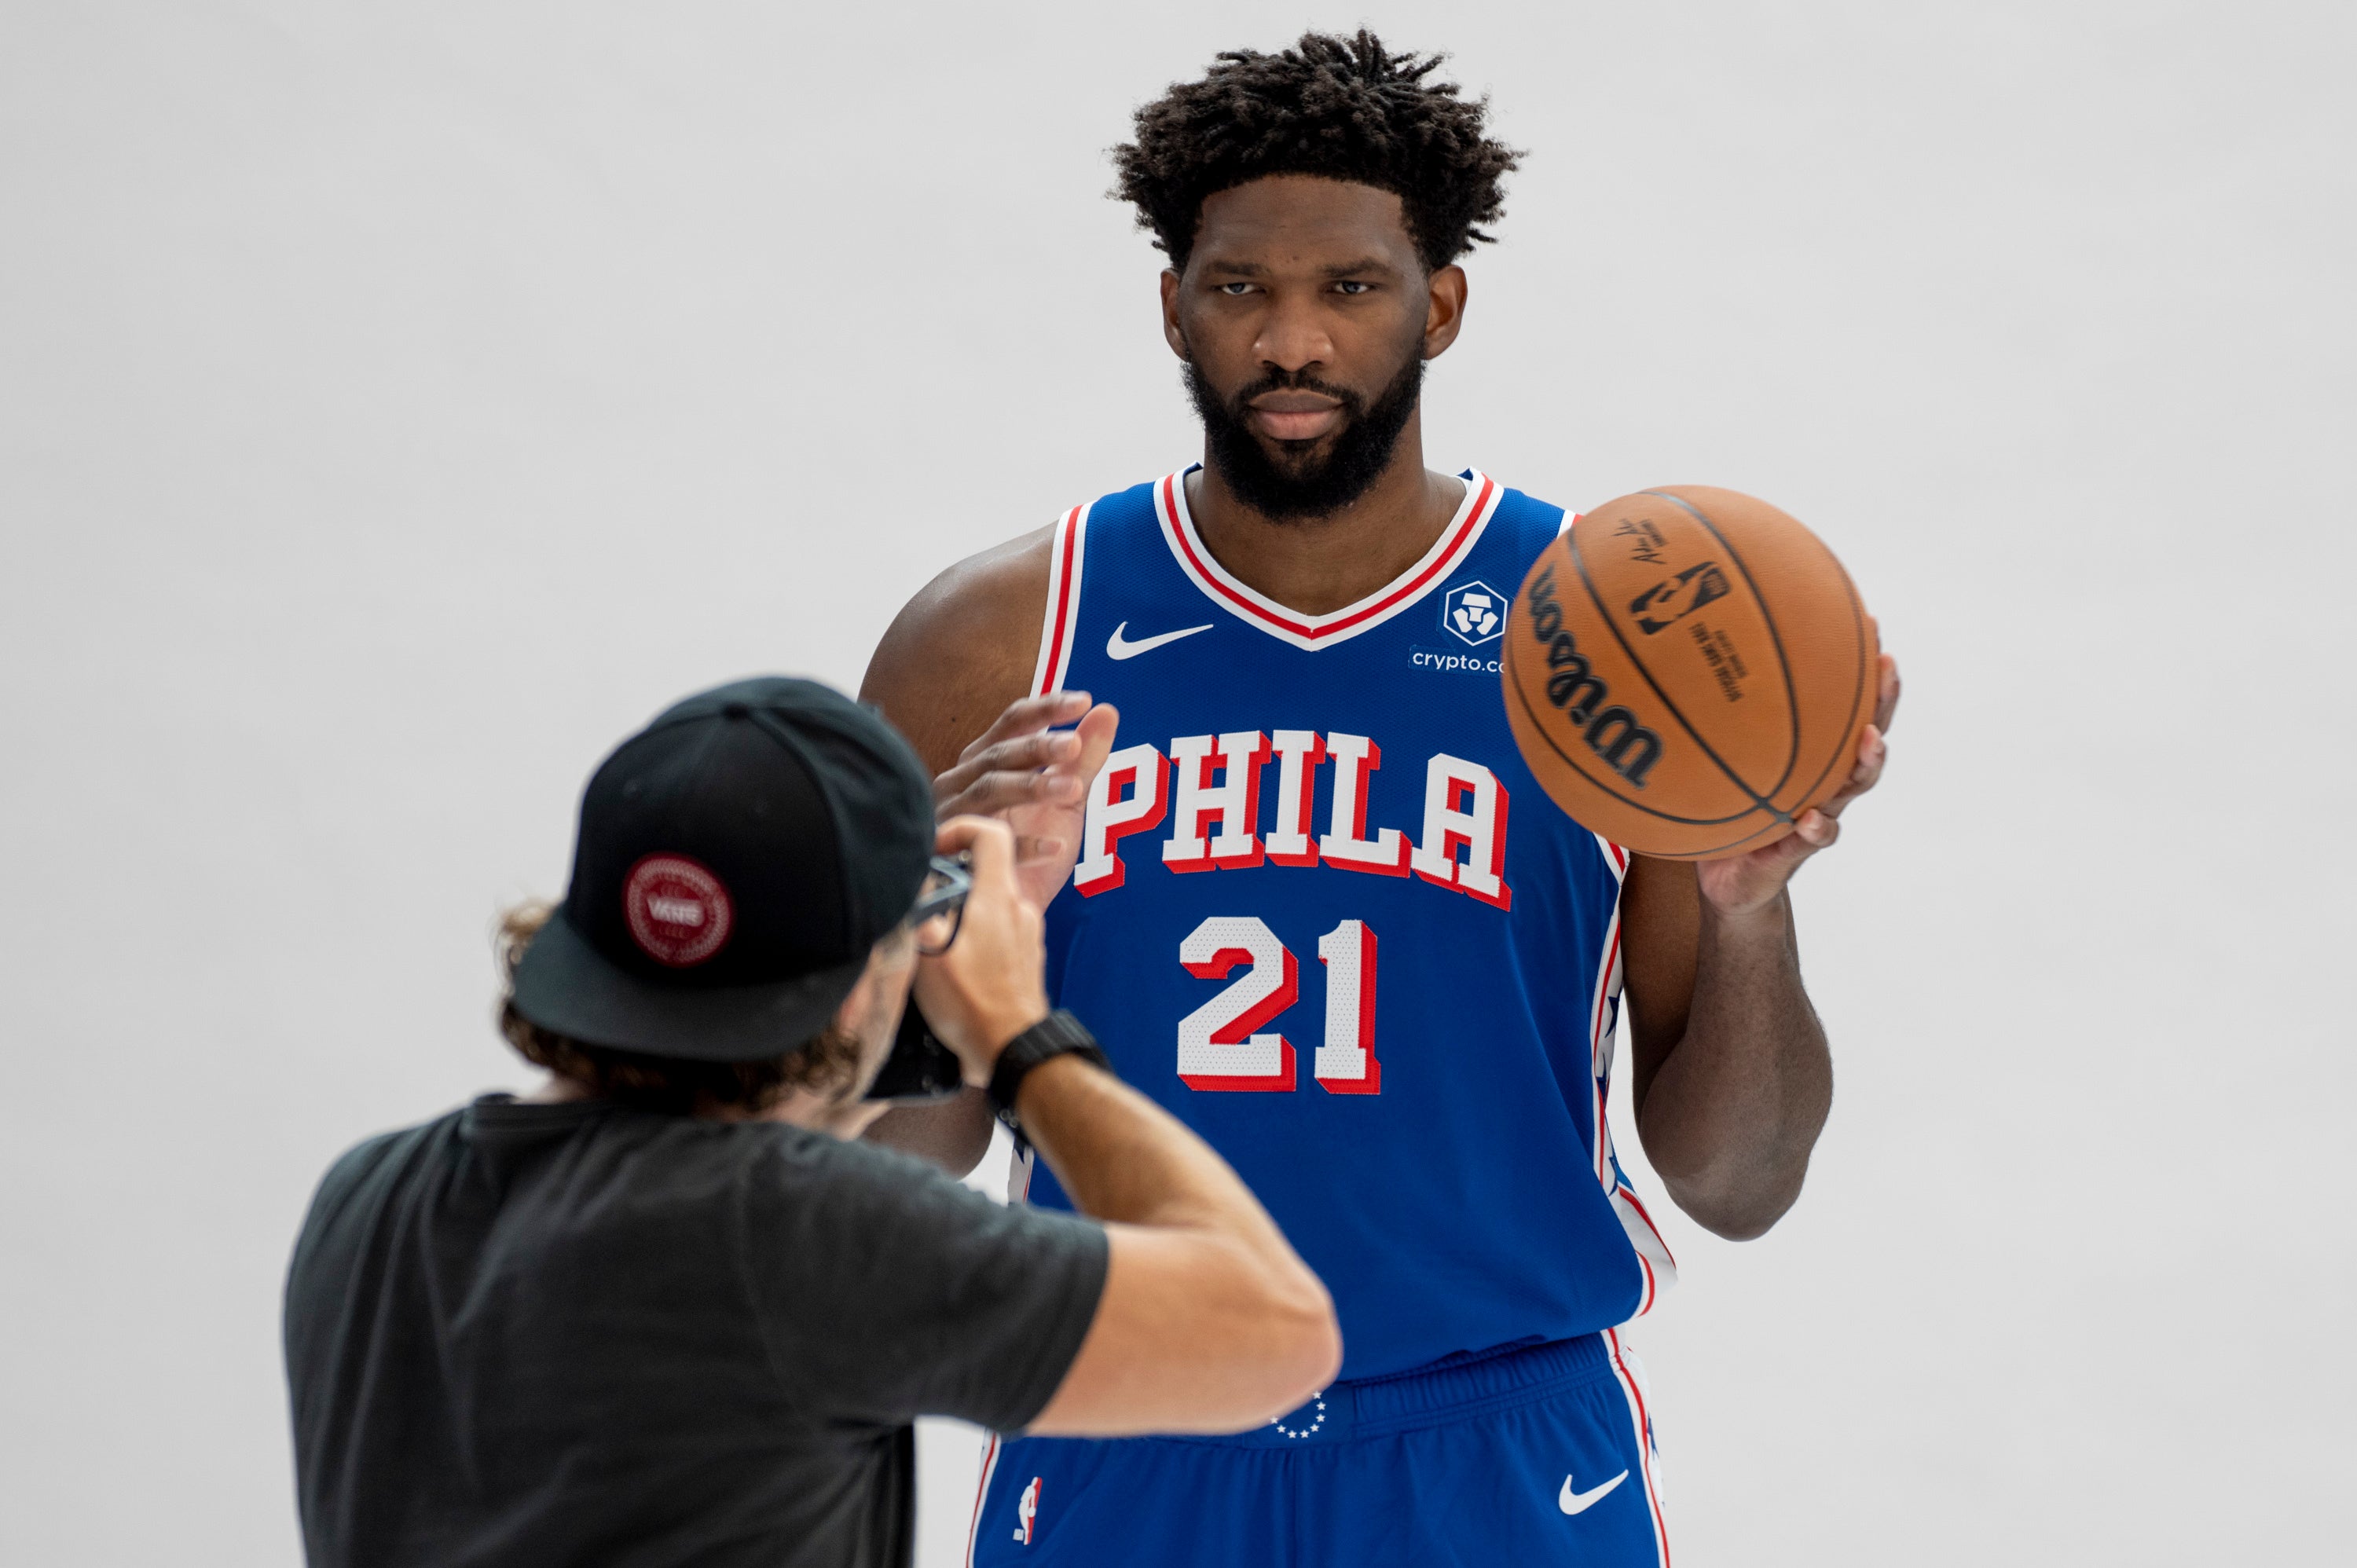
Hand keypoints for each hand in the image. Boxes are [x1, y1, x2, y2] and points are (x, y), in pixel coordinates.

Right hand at [913, 817, 1051, 1085]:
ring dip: (963, 909)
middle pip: (988, 868)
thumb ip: (921, 910)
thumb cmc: (971, 1003)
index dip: (959, 830)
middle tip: (925, 902)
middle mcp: (1021, 908)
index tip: (933, 852)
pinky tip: (956, 963)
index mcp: (998, 897)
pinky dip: (977, 934)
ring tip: (935, 938)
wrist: (1013, 1049)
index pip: (990, 833)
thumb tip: (913, 881)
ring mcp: (1028, 933)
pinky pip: (1000, 929)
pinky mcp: (1027, 958)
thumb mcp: (930, 954)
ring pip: (992, 901)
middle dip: (953, 877)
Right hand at [932, 692, 1118, 909]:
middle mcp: (961, 782)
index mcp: (984, 761)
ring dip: (1032, 787)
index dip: (1045, 709)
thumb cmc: (1025, 845)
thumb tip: (1107, 712)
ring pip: (988, 790)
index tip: (1083, 700)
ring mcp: (952, 817)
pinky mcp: (951, 856)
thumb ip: (1083, 760)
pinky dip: (1023, 847)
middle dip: (1037, 748)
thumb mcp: (1064, 802)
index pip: (1012, 723)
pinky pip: (986, 846)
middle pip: (998, 754)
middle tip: (1075, 746)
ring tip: (1072, 790)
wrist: (999, 911)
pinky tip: (1055, 849)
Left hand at [1696, 649, 1900, 917]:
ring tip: (1872, 739)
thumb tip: (1671, 666)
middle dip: (1882, 701)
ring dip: (1867, 762)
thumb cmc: (1722, 814)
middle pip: (1865, 735)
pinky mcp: (1796, 853)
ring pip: (1854, 786)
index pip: (1842, 706)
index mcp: (1809, 758)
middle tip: (1888, 666)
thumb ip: (1706, 730)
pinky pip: (1815, 839)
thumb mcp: (1712, 768)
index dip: (1857, 667)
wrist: (1727, 884)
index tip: (1868, 622)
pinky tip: (1814, 818)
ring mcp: (1817, 817)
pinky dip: (1817, 829)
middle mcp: (1823, 783)